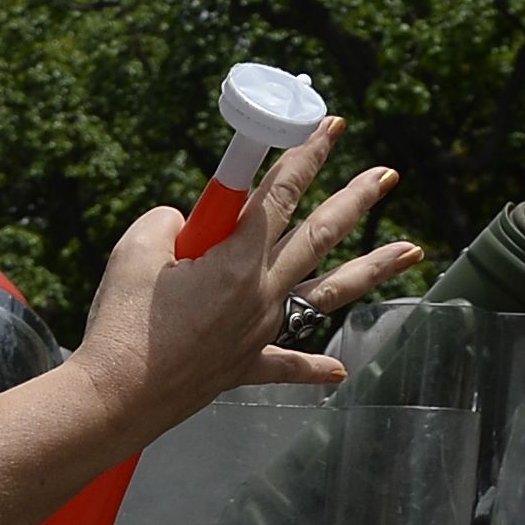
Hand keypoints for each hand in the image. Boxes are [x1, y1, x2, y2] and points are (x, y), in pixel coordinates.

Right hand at [70, 122, 414, 439]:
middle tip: (385, 175)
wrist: (114, 399)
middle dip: (355, 199)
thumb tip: (186, 226)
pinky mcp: (241, 367)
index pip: (280, 193)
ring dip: (371, 269)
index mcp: (238, 260)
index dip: (305, 153)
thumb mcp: (133, 252)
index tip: (327, 124)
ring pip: (325, 295)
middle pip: (319, 236)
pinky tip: (340, 370)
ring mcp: (257, 332)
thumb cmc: (121, 324)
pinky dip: (312, 368)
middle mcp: (260, 293)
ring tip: (411, 251)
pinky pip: (285, 365)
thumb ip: (167, 223)